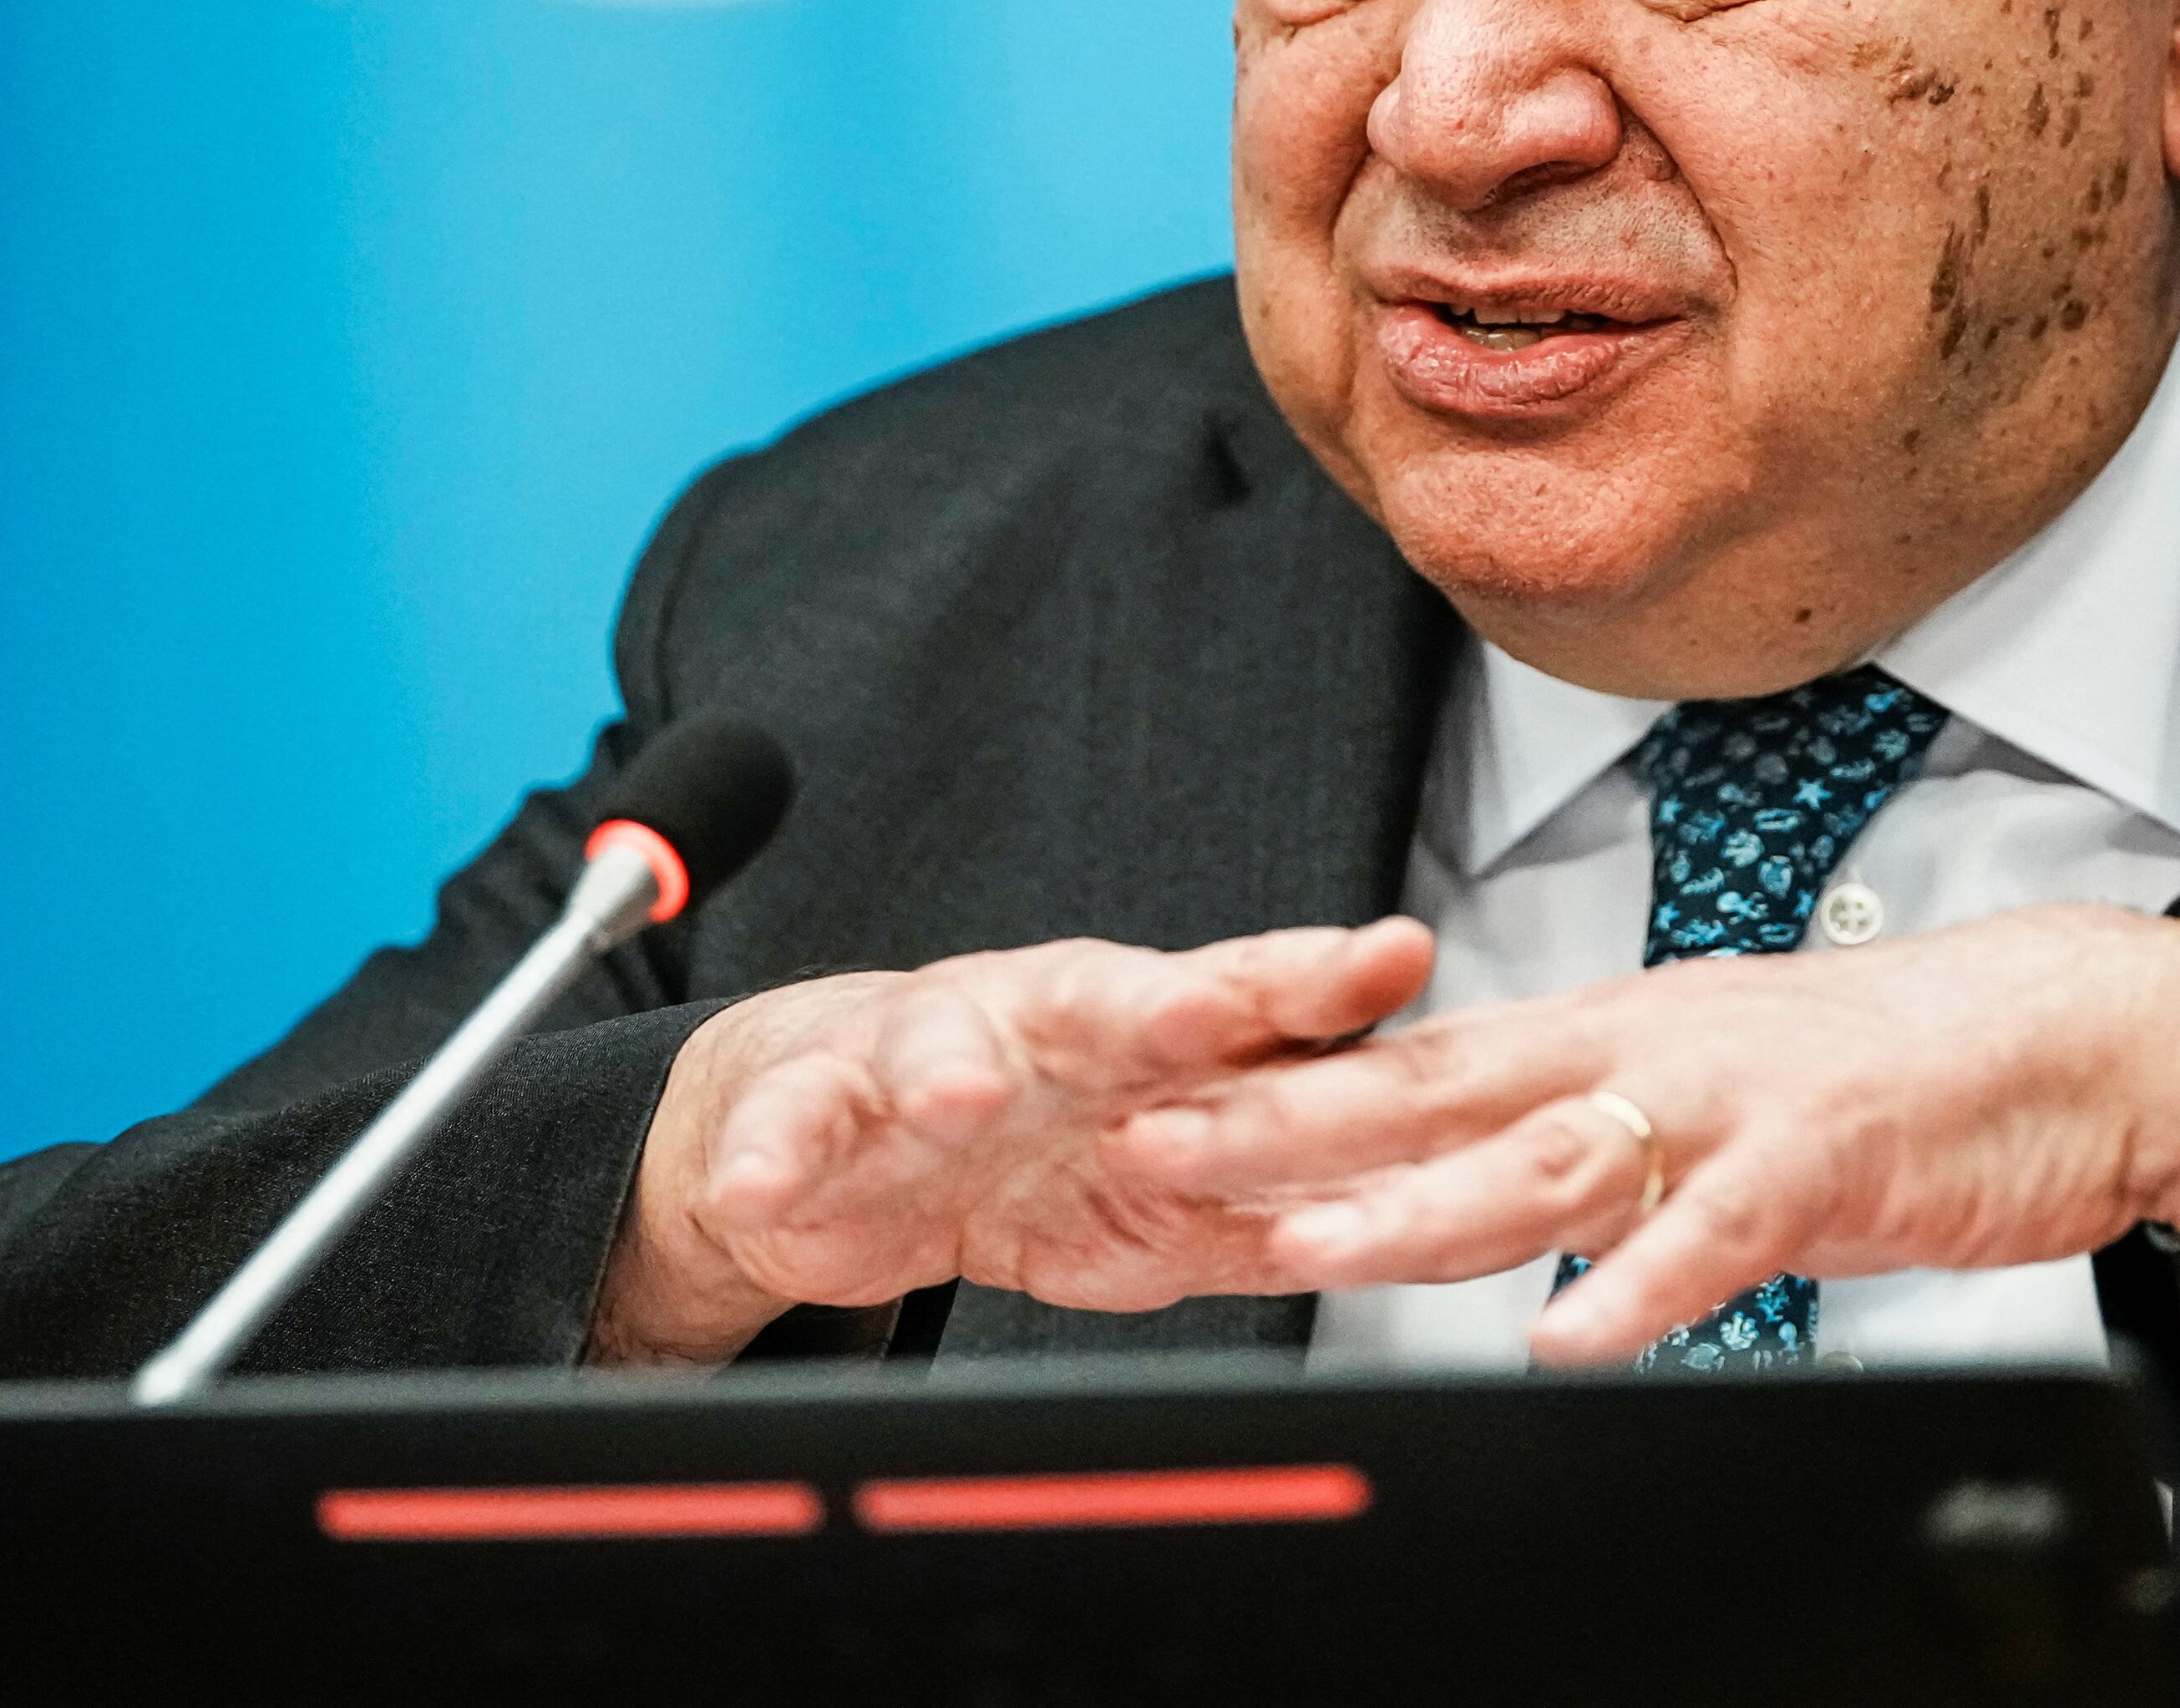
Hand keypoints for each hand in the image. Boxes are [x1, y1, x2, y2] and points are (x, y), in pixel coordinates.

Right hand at [588, 918, 1434, 1364]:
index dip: (1319, 978)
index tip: (1395, 956)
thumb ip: (1267, 1206)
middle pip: (1103, 996)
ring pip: (935, 1045)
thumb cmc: (1023, 1145)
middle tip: (1205, 1011)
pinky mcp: (807, 1105)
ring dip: (949, 1070)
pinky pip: (788, 1128)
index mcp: (1137, 1032)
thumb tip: (1417, 1223)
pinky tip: (762, 1181)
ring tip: (961, 1100)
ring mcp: (917, 1054)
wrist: (837, 1138)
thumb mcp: (1158, 1191)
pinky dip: (770, 1156)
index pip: (1247, 995)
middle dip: (1156, 1004)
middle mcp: (1037, 1021)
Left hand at [1118, 902, 2179, 1364]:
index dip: (1285, 1080)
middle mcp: (1653, 1047)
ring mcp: (1734, 1101)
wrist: (2077, 1033)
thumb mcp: (1715, 1083)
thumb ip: (1598, 1131)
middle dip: (1294, 1124)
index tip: (1160, 1099)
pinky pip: (1716, 1235)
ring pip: (1551, 1155)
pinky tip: (1570, 1339)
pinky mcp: (1825, 1162)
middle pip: (1443, 1088)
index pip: (1421, 1054)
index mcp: (1617, 1027)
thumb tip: (1476, 1180)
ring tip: (1311, 1246)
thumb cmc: (1894, 1069)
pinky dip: (1641, 1287)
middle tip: (1166, 1148)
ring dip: (1425, 1206)